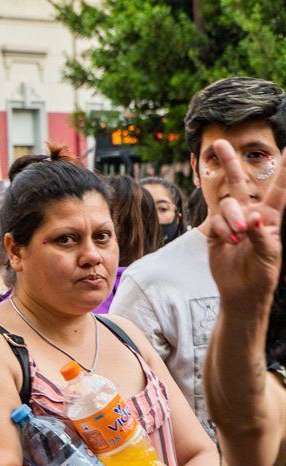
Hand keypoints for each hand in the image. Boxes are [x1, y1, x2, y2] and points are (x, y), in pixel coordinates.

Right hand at [205, 139, 283, 309]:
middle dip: (229, 163)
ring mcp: (230, 223)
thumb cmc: (263, 274)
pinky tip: (228, 241)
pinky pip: (215, 222)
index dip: (284, 169)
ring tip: (238, 235)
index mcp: (270, 218)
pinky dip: (222, 230)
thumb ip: (262, 235)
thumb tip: (253, 217)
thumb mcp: (270, 256)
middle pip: (239, 184)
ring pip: (227, 205)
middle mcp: (250, 215)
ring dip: (233, 218)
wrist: (242, 293)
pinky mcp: (215, 233)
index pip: (279, 190)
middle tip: (219, 144)